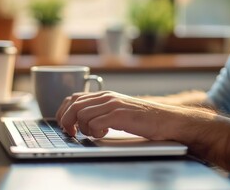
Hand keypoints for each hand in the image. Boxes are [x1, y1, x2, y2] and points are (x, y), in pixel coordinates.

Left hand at [56, 91, 179, 139]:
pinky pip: (95, 123)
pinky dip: (95, 132)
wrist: (165, 119)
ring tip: (95, 133)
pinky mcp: (119, 115)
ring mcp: (113, 105)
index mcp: (103, 95)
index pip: (73, 98)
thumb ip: (100, 110)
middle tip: (73, 133)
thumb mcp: (117, 109)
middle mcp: (106, 97)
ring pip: (82, 115)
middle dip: (67, 121)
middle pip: (74, 106)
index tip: (64, 125)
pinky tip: (105, 134)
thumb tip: (79, 120)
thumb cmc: (141, 118)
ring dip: (83, 128)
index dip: (63, 112)